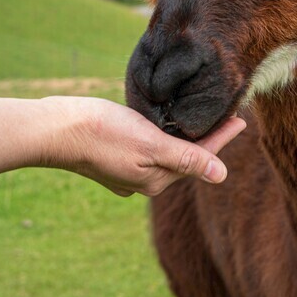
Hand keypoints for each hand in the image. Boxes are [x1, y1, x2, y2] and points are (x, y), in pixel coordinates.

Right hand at [42, 96, 245, 196]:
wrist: (54, 130)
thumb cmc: (103, 133)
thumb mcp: (150, 145)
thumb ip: (186, 159)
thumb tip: (222, 176)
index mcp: (157, 180)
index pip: (200, 157)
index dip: (222, 137)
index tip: (242, 119)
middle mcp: (145, 180)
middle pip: (186, 156)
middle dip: (207, 138)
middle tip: (229, 115)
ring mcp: (128, 170)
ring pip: (167, 152)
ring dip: (185, 136)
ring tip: (202, 119)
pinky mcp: (114, 156)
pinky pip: (148, 147)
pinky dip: (162, 135)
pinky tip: (165, 125)